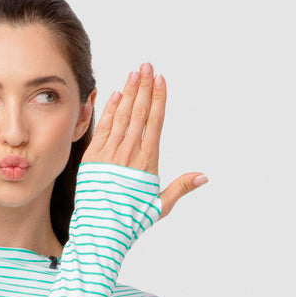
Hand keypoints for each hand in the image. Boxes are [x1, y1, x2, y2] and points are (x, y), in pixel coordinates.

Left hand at [81, 62, 207, 218]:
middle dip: (143, 87)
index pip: (154, 122)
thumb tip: (203, 176)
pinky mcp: (92, 158)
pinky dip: (108, 110)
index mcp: (147, 162)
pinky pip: (102, 128)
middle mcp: (128, 154)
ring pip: (120, 117)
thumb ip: (181, 188)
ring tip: (133, 73)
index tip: (160, 79)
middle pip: (138, 113)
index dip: (158, 98)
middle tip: (147, 65)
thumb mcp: (160, 206)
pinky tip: (114, 95)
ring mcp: (109, 154)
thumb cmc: (132, 221)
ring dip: (127, 93)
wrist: (101, 231)